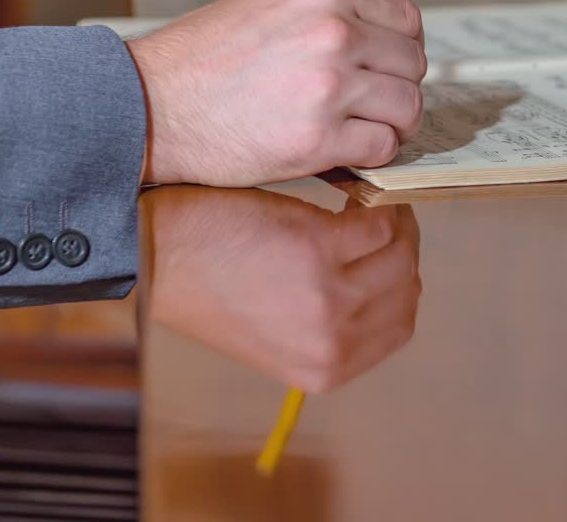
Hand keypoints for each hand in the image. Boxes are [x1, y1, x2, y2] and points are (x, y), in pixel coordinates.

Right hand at [127, 0, 425, 186]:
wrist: (148, 105)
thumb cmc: (202, 61)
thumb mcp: (268, 7)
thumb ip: (327, 17)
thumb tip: (380, 44)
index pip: (407, 20)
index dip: (400, 49)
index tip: (384, 68)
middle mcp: (335, 32)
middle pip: (412, 65)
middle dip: (395, 88)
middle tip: (368, 105)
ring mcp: (331, 86)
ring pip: (407, 109)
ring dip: (389, 124)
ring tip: (356, 129)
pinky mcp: (320, 139)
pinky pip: (382, 148)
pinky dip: (369, 155)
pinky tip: (339, 150)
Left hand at [142, 185, 421, 392]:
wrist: (157, 256)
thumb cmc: (212, 285)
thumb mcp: (280, 330)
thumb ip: (334, 321)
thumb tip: (392, 273)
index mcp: (326, 370)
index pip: (401, 326)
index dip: (401, 284)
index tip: (389, 253)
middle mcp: (331, 343)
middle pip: (408, 288)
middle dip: (403, 250)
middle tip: (383, 221)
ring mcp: (327, 299)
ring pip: (401, 252)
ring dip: (392, 222)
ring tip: (366, 205)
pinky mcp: (317, 250)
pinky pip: (377, 222)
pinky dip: (371, 204)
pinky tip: (348, 195)